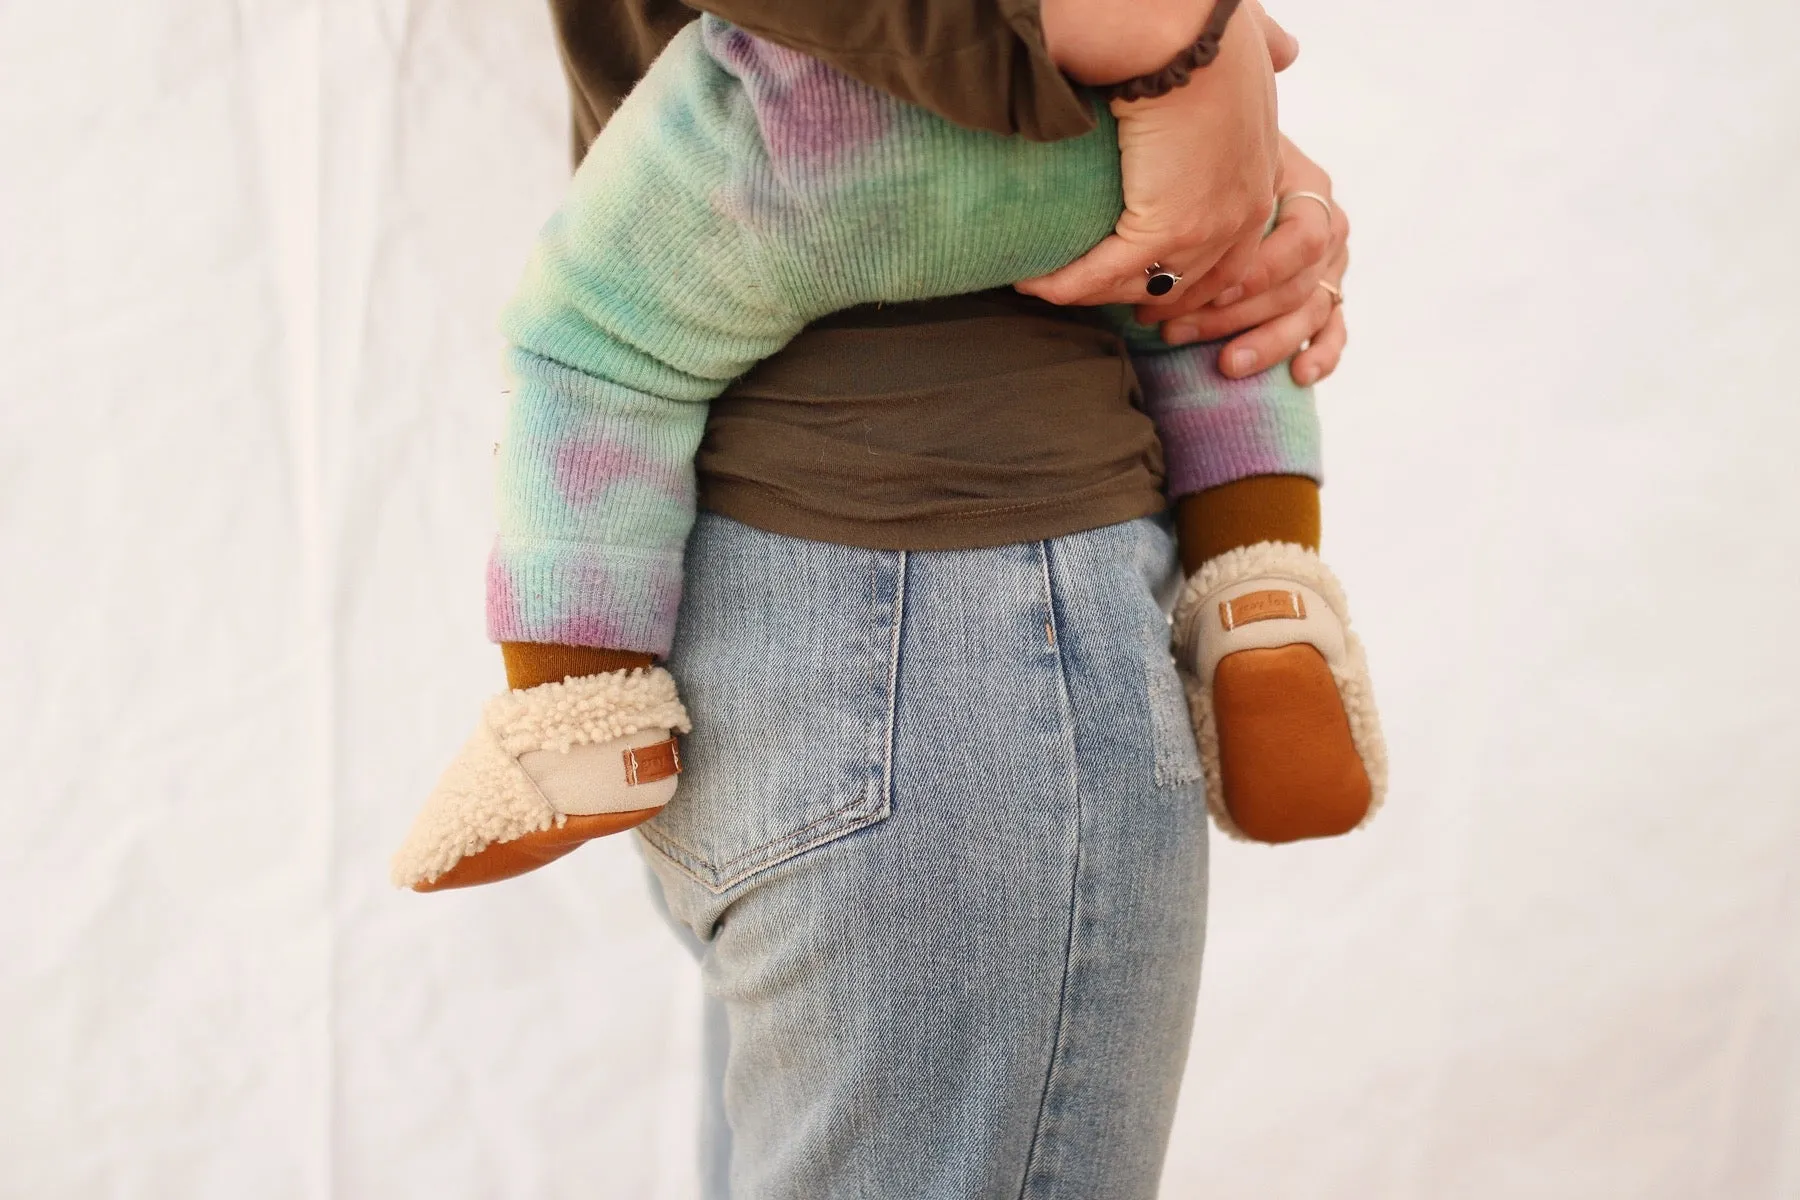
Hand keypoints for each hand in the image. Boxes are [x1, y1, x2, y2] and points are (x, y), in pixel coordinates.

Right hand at [1017, 1, 1288, 308]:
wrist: (1183, 36)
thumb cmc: (1210, 27)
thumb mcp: (1258, 46)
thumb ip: (1269, 52)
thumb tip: (1285, 47)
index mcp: (1260, 175)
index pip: (1235, 253)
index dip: (1196, 278)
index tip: (1160, 287)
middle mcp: (1242, 212)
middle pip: (1194, 283)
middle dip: (1152, 301)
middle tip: (1110, 306)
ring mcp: (1207, 227)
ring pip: (1147, 285)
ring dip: (1095, 294)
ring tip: (1050, 289)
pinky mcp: (1165, 230)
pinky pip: (1106, 273)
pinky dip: (1066, 284)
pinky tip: (1033, 282)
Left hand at [1142, 135, 1349, 384]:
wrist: (1222, 170)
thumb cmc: (1207, 168)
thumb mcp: (1207, 163)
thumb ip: (1194, 185)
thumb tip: (1135, 231)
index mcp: (1308, 188)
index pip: (1301, 240)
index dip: (1259, 272)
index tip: (1206, 292)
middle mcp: (1328, 225)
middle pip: (1297, 283)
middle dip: (1233, 315)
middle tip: (1174, 332)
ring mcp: (1332, 264)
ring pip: (1311, 312)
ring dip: (1267, 343)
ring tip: (1225, 364)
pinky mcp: (1328, 296)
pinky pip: (1333, 329)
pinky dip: (1320, 354)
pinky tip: (1298, 376)